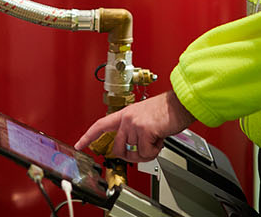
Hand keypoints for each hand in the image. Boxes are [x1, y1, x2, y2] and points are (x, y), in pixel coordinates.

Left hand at [73, 91, 196, 163]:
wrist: (180, 105)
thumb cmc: (166, 112)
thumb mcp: (144, 118)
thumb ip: (133, 131)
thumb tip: (130, 149)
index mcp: (125, 114)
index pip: (101, 125)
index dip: (89, 136)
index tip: (80, 144)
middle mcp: (127, 118)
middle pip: (117, 148)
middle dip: (130, 155)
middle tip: (144, 148)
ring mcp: (134, 124)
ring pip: (133, 152)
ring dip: (147, 152)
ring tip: (156, 139)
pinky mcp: (144, 130)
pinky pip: (145, 153)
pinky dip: (154, 151)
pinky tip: (159, 139)